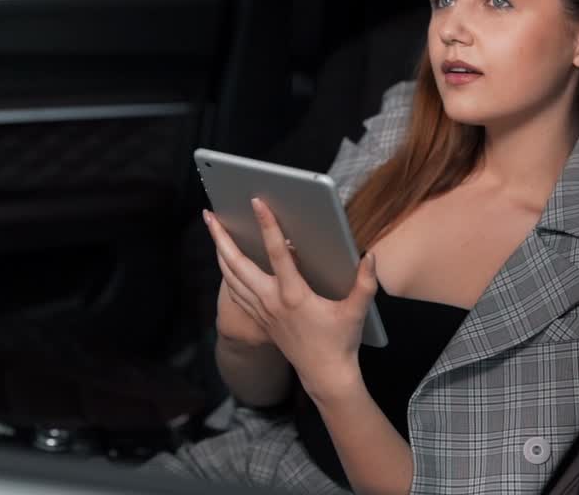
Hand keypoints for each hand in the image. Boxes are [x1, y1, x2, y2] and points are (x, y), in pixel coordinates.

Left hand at [203, 199, 377, 400]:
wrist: (324, 375)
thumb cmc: (340, 342)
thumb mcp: (357, 311)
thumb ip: (365, 283)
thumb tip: (369, 255)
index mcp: (294, 295)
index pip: (277, 253)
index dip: (267, 226)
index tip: (257, 203)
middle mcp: (271, 301)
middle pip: (237, 264)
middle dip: (221, 238)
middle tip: (209, 215)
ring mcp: (262, 311)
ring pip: (230, 277)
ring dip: (219, 252)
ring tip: (213, 230)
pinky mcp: (259, 319)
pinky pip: (234, 291)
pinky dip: (226, 273)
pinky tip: (224, 261)